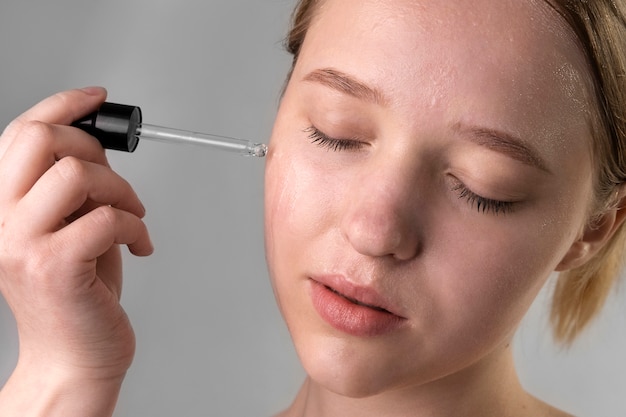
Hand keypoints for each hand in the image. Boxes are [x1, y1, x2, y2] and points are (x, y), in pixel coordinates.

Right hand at [0, 88, 152, 409]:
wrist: (73, 359)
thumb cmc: (78, 295)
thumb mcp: (70, 229)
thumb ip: (77, 188)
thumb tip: (98, 148)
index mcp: (3, 208)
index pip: (20, 135)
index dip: (62, 105)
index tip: (97, 97)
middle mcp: (1, 222)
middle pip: (41, 140)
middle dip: (95, 150)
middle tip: (119, 186)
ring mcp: (22, 245)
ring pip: (77, 174)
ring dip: (124, 192)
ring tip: (133, 219)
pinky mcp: (55, 268)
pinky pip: (108, 218)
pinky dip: (136, 227)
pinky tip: (140, 246)